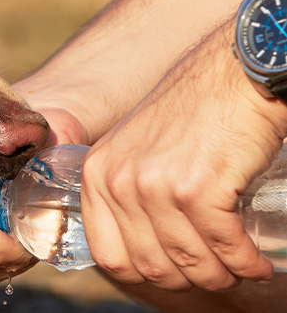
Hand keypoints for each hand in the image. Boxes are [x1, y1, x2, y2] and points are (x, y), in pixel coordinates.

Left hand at [80, 18, 286, 291]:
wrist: (233, 75)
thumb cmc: (191, 112)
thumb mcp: (134, 149)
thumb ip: (125, 191)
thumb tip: (139, 247)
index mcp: (97, 175)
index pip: (108, 254)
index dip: (143, 274)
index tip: (171, 273)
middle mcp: (119, 182)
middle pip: (151, 266)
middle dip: (188, 280)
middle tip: (214, 272)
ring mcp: (156, 186)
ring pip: (190, 262)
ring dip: (220, 275)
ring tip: (238, 268)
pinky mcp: (198, 189)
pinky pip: (223, 247)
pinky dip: (245, 263)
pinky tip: (257, 263)